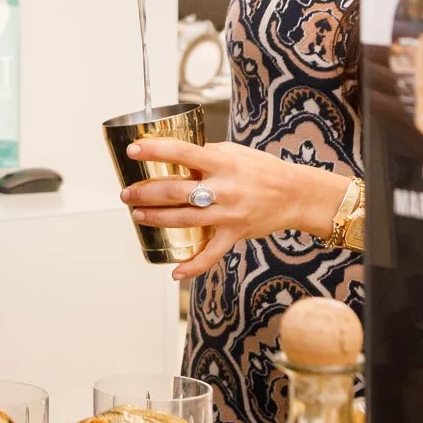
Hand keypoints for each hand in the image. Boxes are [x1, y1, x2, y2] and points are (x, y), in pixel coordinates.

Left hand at [119, 138, 349, 279]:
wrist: (296, 194)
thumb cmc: (262, 169)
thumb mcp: (234, 153)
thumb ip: (205, 155)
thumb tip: (173, 155)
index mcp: (223, 162)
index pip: (183, 153)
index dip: (155, 151)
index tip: (133, 150)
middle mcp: (224, 189)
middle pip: (176, 191)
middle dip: (146, 193)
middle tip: (127, 193)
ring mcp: (229, 214)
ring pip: (184, 219)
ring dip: (156, 218)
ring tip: (137, 215)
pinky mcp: (234, 234)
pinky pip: (211, 254)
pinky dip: (193, 266)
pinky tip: (175, 272)